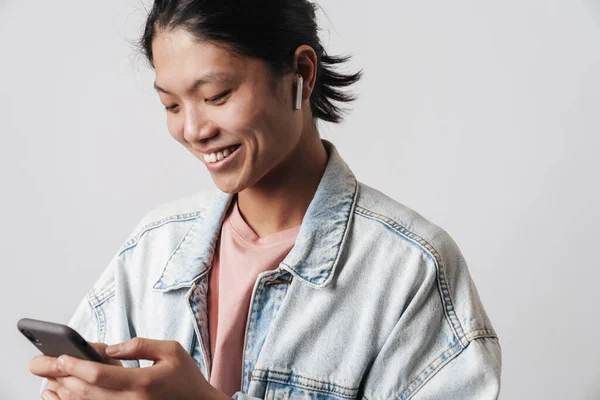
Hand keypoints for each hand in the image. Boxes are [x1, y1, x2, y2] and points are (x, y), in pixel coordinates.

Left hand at [30, 337, 229, 399]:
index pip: (100, 375)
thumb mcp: (171, 350)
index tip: (61, 357)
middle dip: (63, 377)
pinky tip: (66, 395)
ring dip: (65, 393)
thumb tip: (111, 348)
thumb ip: (140, 345)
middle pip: (87, 392)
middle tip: (45, 365)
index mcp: (142, 383)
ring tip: (50, 380)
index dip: (76, 365)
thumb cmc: (186, 377)